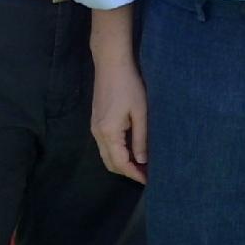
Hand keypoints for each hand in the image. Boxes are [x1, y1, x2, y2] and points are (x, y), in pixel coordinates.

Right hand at [89, 53, 149, 185]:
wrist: (111, 64)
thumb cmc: (129, 85)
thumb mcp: (140, 112)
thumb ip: (141, 138)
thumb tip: (142, 160)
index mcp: (108, 132)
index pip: (120, 163)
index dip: (134, 173)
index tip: (149, 180)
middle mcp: (98, 133)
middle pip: (110, 163)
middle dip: (128, 171)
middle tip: (147, 174)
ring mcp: (95, 128)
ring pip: (107, 155)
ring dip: (122, 162)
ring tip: (142, 164)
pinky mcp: (97, 122)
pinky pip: (106, 145)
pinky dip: (118, 152)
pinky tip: (132, 149)